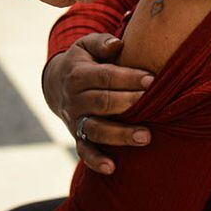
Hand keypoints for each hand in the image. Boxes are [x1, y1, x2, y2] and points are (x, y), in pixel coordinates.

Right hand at [43, 33, 153, 174]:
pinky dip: (95, 160)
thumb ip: (102, 42)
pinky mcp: (76, 136)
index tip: (152, 80)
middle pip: (102, 103)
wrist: (56, 83)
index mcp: (78, 74)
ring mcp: (74, 120)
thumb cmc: (83, 61)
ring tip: (146, 136)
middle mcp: (74, 99)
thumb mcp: (87, 45)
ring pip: (96, 129)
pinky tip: (112, 167)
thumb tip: (118, 44)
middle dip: (129, 103)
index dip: (128, 78)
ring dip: (120, 135)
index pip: (104, 76)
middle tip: (154, 104)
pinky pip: (83, 151)